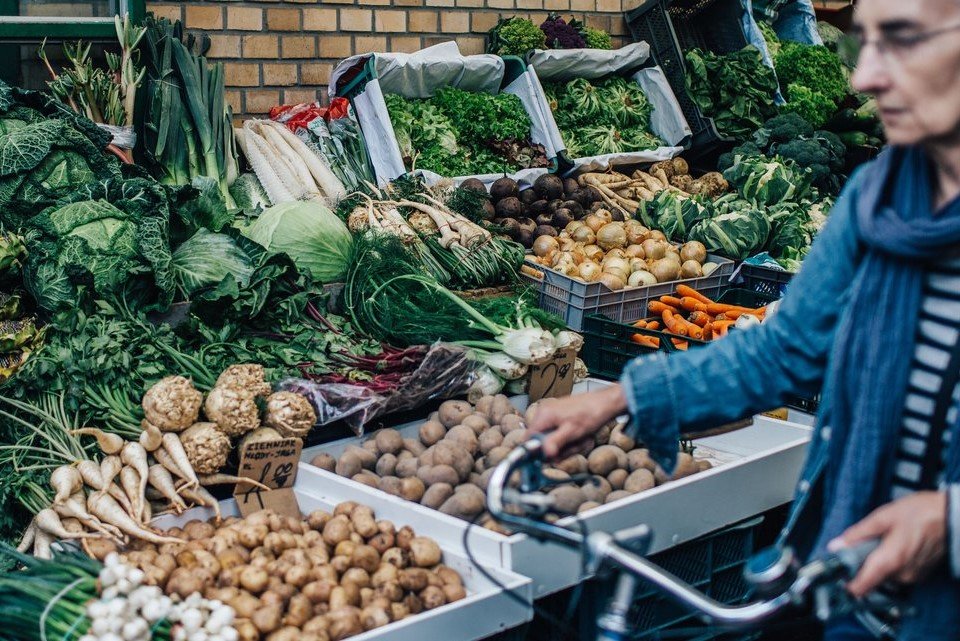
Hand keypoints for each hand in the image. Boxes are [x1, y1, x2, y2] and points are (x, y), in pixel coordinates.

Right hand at [526, 384, 628, 459]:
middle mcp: (544, 413)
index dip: (538, 450)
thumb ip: (555, 443)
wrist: (606, 402)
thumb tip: (543, 454)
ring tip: (580, 440)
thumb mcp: (572, 432)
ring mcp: (552, 414)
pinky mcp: (560, 416)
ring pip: (553, 439)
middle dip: (559, 448)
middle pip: (543, 441)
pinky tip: (581, 435)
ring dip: (568, 444)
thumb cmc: (591, 413)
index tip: (551, 456)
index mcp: (543, 415)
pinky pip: (560, 433)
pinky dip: (571, 438)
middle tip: (573, 447)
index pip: (528, 438)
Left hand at [828, 491, 947, 597]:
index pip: (861, 587)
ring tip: (881, 539)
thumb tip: (835, 546)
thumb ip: (857, 534)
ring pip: (883, 574)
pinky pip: (897, 572)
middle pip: (870, 578)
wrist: (953, 517)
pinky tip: (893, 544)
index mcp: (890, 562)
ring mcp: (913, 576)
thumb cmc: (920, 514)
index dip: (845, 582)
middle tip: (859, 544)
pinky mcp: (920, 574)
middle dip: (861, 563)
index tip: (836, 571)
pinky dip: (890, 561)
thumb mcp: (883, 517)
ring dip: (876, 561)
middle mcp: (901, 575)